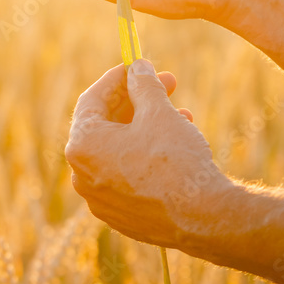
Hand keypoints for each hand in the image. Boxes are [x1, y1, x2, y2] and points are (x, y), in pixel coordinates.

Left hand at [65, 60, 231, 249]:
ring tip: (183, 114)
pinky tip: (176, 142)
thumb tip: (138, 68)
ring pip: (120, 149)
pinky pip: (127, 175)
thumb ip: (143, 84)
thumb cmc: (176, 160)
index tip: (139, 66)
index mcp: (82, 145)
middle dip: (138, 102)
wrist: (202, 217)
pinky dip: (146, 155)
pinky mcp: (120, 216)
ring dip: (147, 126)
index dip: (118, 78)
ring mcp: (100, 199)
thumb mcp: (158, 111)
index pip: (92, 99)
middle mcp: (82, 175)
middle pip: (106, 124)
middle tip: (168, 85)